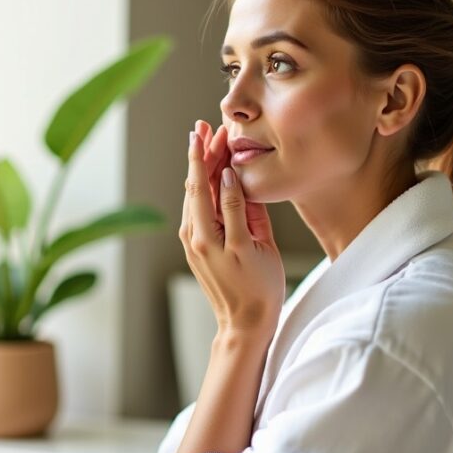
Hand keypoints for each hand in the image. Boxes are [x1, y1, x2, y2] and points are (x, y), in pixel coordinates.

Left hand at [181, 123, 285, 342]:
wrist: (245, 324)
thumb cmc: (260, 289)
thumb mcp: (257, 246)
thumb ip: (241, 209)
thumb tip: (231, 176)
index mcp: (207, 235)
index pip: (204, 185)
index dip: (206, 155)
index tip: (208, 132)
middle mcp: (193, 236)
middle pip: (196, 185)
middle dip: (202, 154)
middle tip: (208, 128)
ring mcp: (193, 242)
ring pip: (195, 195)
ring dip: (201, 168)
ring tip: (207, 141)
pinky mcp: (197, 247)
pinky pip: (197, 210)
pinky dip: (202, 188)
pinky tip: (210, 173)